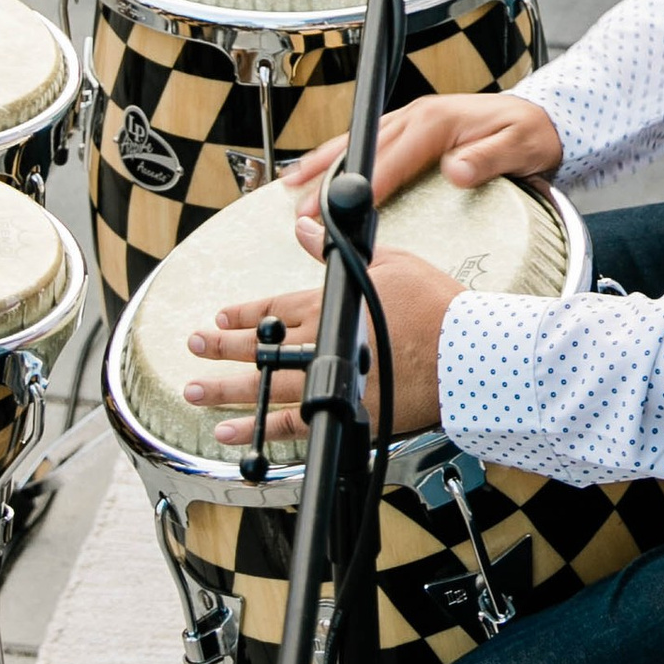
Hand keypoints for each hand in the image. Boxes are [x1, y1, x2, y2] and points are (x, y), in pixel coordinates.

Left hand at [185, 245, 457, 449]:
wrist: (469, 352)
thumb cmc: (436, 305)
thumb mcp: (390, 261)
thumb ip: (335, 252)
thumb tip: (303, 230)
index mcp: (331, 302)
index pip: (273, 306)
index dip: (243, 313)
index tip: (219, 316)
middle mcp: (322, 339)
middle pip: (259, 343)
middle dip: (221, 345)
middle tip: (193, 346)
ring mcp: (331, 377)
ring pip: (265, 384)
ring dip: (226, 388)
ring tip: (196, 391)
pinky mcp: (347, 410)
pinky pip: (292, 422)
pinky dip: (259, 427)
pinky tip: (233, 432)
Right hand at [279, 93, 561, 208]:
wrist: (544, 118)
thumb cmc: (531, 134)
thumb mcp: (519, 147)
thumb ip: (487, 159)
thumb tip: (456, 171)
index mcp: (438, 121)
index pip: (393, 157)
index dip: (366, 184)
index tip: (344, 209)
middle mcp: (419, 116)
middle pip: (363, 149)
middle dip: (329, 179)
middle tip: (302, 209)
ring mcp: (413, 120)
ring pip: (357, 142)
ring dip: (323, 163)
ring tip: (291, 186)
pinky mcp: (412, 129)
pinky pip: (368, 142)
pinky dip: (339, 156)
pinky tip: (319, 170)